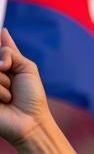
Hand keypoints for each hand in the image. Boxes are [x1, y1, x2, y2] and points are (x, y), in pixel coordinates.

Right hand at [0, 29, 50, 146]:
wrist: (31, 121)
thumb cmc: (32, 97)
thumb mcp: (27, 69)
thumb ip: (11, 52)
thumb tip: (2, 32)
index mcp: (1, 66)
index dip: (2, 49)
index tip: (5, 59)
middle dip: (4, 66)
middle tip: (11, 80)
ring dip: (3, 82)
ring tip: (9, 96)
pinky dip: (0, 91)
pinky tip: (4, 101)